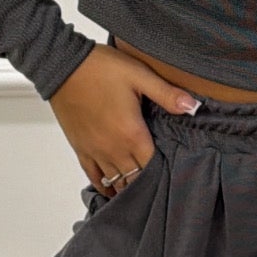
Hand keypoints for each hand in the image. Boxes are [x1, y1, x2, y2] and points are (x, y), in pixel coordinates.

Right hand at [48, 46, 200, 196]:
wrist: (63, 66)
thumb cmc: (100, 68)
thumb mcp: (139, 75)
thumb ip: (167, 94)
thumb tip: (193, 106)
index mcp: (132, 134)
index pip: (153, 167)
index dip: (165, 172)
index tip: (174, 173)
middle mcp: (114, 149)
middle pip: (135, 179)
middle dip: (148, 183)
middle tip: (160, 182)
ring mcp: (95, 151)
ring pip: (115, 182)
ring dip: (127, 186)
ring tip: (139, 189)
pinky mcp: (80, 148)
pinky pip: (93, 176)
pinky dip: (104, 186)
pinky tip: (111, 190)